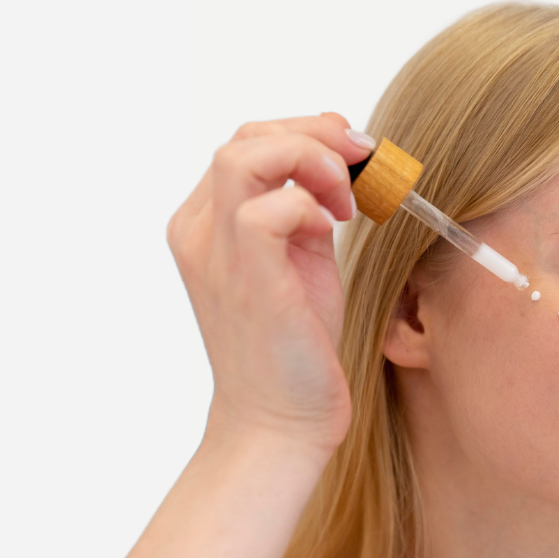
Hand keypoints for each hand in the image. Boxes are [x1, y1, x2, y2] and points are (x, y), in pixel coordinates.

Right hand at [166, 112, 373, 457]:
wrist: (279, 421)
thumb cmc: (293, 348)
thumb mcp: (299, 260)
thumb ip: (305, 209)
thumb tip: (338, 158)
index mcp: (203, 224)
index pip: (245, 145)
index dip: (304, 135)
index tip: (352, 155)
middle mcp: (196, 231)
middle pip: (245, 137)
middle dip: (314, 135)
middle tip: (362, 162)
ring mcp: (213, 251)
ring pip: (246, 154)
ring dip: (311, 160)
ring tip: (345, 198)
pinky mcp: (244, 274)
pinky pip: (271, 205)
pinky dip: (311, 204)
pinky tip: (332, 230)